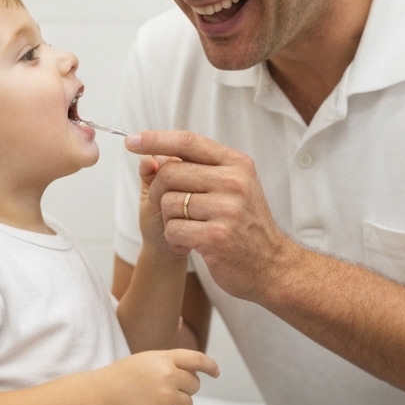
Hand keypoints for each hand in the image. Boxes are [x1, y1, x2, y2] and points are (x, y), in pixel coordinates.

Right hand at [97, 348, 218, 404]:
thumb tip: (193, 372)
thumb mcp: (148, 358)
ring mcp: (166, 397)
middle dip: (184, 390)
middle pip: (194, 386)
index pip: (198, 359)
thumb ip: (170, 362)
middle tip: (163, 391)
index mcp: (166, 358)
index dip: (210, 366)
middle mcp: (169, 375)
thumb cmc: (121, 377)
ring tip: (155, 402)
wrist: (101, 395)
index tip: (215, 373)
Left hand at [126, 130, 295, 302]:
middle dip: (161, 192)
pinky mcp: (216, 236)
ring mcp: (227, 209)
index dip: (156, 139)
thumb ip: (196, 169)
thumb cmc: (246, 225)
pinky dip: (174, 239)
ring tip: (191, 229)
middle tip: (173, 209)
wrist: (272, 265)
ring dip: (170, 220)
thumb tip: (151, 159)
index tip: (132, 141)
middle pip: (171, 172)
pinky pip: (172, 229)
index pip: (188, 142)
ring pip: (169, 203)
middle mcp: (234, 182)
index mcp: (237, 164)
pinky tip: (191, 244)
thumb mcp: (232, 188)